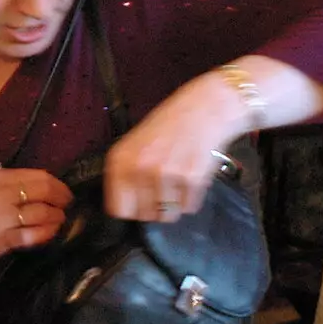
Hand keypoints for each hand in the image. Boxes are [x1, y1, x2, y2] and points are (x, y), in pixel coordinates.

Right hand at [0, 167, 70, 266]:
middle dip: (62, 199)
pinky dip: (47, 233)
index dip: (58, 184)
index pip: (38, 176)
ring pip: (42, 213)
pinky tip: (50, 233)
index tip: (65, 192)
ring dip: (57, 217)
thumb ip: (10, 184)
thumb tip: (45, 187)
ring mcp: (0, 217)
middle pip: (44, 191)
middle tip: (67, 206)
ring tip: (59, 220)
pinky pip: (33, 235)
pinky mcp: (1, 240)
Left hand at [104, 73, 241, 221]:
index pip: (118, 209)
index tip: (137, 206)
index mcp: (121, 160)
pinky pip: (189, 207)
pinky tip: (191, 177)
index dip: (129, 210)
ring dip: (173, 205)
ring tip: (177, 182)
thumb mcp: (135, 144)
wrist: (204, 108)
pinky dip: (191, 199)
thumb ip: (126, 173)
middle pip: (144, 215)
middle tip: (161, 189)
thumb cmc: (168, 125)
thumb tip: (124, 208)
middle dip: (153, 208)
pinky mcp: (193, 179)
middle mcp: (140, 169)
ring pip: (167, 215)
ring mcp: (167, 175)